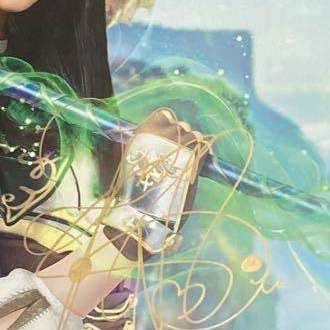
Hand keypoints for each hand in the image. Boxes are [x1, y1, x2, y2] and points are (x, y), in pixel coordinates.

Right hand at [102, 107, 207, 257]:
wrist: (143, 214)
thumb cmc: (128, 190)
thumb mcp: (123, 161)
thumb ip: (132, 145)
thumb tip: (132, 138)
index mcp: (146, 130)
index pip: (165, 115)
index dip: (166, 127)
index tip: (163, 140)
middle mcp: (167, 132)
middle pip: (181, 126)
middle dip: (179, 138)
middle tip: (173, 156)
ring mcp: (184, 144)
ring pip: (195, 136)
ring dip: (192, 147)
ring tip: (183, 164)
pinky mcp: (197, 160)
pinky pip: (205, 148)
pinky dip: (202, 154)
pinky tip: (194, 166)